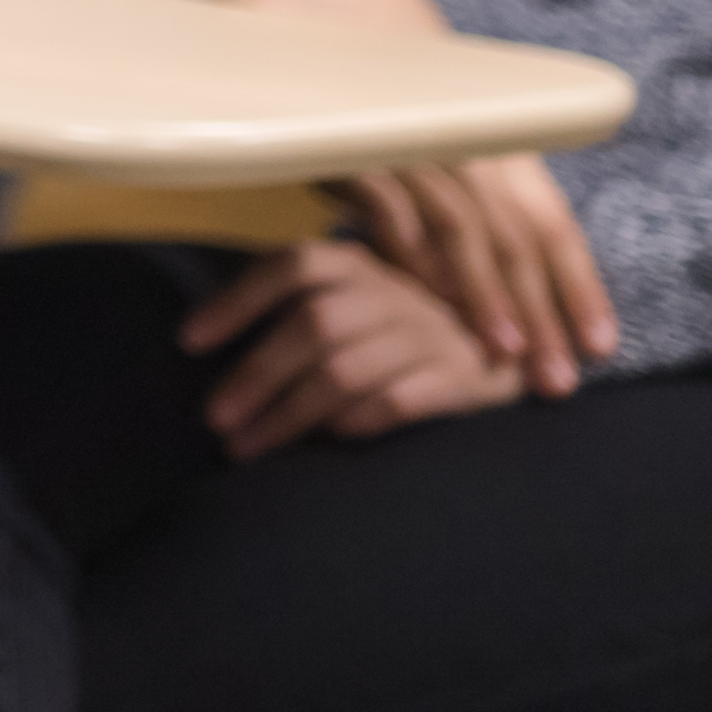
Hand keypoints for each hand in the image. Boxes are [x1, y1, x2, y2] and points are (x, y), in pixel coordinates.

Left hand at [182, 237, 530, 457]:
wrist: (522, 347)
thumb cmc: (411, 329)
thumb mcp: (362, 300)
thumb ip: (301, 310)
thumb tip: (205, 344)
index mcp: (361, 262)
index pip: (290, 267)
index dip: (236, 301)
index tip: (189, 342)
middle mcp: (396, 289)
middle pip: (312, 326)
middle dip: (255, 376)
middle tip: (216, 423)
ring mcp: (434, 332)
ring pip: (346, 370)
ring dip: (290, 414)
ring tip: (248, 448)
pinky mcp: (467, 378)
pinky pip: (401, 399)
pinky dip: (358, 420)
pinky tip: (328, 442)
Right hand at [337, 155, 617, 394]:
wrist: (304, 86)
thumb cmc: (380, 150)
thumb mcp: (443, 182)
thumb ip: (481, 231)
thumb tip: (527, 305)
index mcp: (495, 150)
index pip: (551, 225)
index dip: (580, 289)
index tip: (598, 350)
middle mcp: (462, 143)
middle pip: (516, 234)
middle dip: (541, 312)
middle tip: (555, 378)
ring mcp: (408, 142)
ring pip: (463, 223)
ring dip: (485, 292)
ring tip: (504, 350)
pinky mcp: (353, 145)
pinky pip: (390, 201)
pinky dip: (412, 248)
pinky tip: (429, 292)